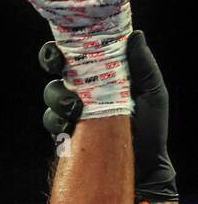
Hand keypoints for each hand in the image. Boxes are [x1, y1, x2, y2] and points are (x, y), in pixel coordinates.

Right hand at [38, 32, 177, 201]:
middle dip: (51, 59)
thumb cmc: (151, 130)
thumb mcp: (153, 94)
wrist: (143, 168)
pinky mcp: (64, 135)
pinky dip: (57, 119)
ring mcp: (71, 113)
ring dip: (58, 95)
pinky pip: (51, 122)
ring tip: (75, 106)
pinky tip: (70, 125)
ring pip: (51, 94)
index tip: (67, 40)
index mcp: (102, 76)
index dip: (68, 43)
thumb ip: (143, 65)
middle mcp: (83, 91)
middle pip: (56, 67)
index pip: (80, 52)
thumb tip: (133, 35)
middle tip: (58, 65)